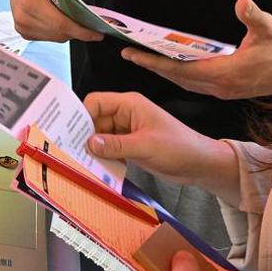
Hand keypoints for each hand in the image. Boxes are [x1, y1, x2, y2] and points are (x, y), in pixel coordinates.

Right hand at [8, 0, 98, 43]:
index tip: (97, 35)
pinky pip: (47, 37)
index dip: (81, 31)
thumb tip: (82, 16)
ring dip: (69, 34)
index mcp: (30, 0)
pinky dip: (59, 32)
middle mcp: (22, 16)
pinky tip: (68, 27)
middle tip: (94, 33)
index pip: (60, 23)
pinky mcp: (23, 31)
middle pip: (58, 33)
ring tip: (84, 30)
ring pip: (54, 37)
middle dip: (78, 33)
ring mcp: (21, 26)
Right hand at [84, 91, 234, 194]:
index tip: (72, 135)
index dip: (82, 116)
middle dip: (85, 135)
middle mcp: (125, 114)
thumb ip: (116, 144)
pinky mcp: (129, 145)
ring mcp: (127, 130)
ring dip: (94, 148)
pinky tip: (100, 167)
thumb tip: (88, 143)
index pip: (96, 102)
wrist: (199, 164)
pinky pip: (109, 147)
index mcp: (129, 104)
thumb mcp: (145, 145)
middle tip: (74, 152)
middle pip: (94, 119)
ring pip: (100, 135)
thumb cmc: (178, 147)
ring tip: (85, 163)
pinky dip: (103, 156)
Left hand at [119, 0, 271, 98]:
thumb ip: (253, 16)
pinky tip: (174, 66)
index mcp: (226, 73)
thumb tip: (242, 3)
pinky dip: (181, 75)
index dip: (156, 63)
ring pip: (187, 83)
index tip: (135, 55)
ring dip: (166, 72)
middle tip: (130, 55)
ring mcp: (225, 90)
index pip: (182, 69)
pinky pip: (197, 84)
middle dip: (153, 67)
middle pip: (178, 78)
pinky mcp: (229, 90)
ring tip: (146, 59)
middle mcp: (221, 86)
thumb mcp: (270, 29)